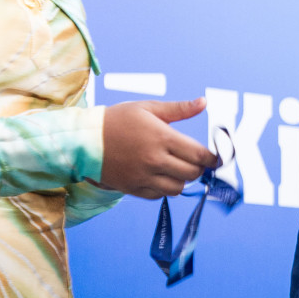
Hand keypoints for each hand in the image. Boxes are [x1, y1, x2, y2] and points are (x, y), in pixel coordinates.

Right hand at [100, 99, 220, 198]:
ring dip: (182, 180)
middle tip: (195, 162)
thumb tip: (203, 102)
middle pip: (192, 174)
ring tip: (176, 168)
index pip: (198, 155)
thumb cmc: (118, 120)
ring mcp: (143, 176)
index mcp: (162, 138)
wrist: (84, 140)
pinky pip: (159, 195)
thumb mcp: (148, 108)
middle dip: (198, 168)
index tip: (214, 159)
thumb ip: (179, 109)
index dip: (211, 159)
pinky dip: (165, 188)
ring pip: (177, 188)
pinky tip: (160, 176)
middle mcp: (155, 160)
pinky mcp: (133, 188)